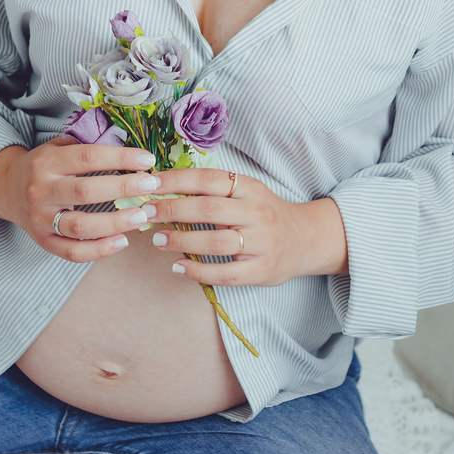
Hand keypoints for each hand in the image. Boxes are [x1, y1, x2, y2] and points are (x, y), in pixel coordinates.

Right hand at [0, 138, 163, 261]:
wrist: (6, 188)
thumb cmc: (42, 165)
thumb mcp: (57, 147)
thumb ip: (86, 146)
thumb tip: (128, 147)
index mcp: (47, 162)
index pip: (88, 157)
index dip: (120, 158)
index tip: (147, 160)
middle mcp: (41, 190)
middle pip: (86, 191)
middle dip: (123, 188)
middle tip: (151, 185)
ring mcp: (40, 219)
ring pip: (79, 226)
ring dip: (115, 223)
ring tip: (142, 216)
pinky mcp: (43, 241)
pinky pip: (72, 252)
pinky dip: (100, 250)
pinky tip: (123, 241)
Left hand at [139, 167, 347, 286]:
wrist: (307, 239)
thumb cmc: (265, 213)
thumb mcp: (246, 192)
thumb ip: (213, 189)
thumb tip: (165, 186)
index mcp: (250, 187)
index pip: (208, 178)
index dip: (176, 180)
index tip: (149, 183)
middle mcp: (258, 212)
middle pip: (209, 208)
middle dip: (172, 209)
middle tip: (146, 212)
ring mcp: (263, 243)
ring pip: (216, 242)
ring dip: (182, 241)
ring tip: (158, 240)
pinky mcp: (263, 270)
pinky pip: (226, 274)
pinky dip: (198, 272)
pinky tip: (178, 267)